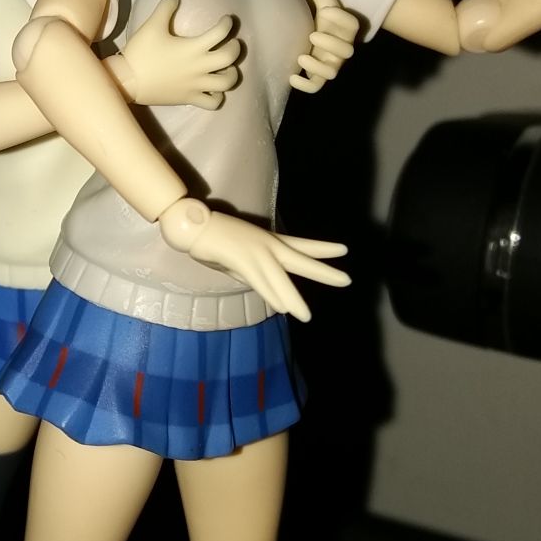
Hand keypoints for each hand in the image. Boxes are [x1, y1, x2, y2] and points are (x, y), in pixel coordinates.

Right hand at [114, 0, 239, 108]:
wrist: (128, 80)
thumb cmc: (141, 52)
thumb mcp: (152, 25)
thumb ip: (165, 8)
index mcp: (193, 48)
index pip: (220, 33)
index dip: (227, 24)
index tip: (225, 20)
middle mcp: (199, 67)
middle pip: (230, 57)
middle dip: (235, 47)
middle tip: (231, 43)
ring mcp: (196, 85)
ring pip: (227, 83)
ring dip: (232, 73)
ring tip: (226, 68)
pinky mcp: (190, 99)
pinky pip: (213, 102)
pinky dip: (218, 96)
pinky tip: (213, 89)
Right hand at [159, 198, 348, 322]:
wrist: (193, 224)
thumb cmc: (213, 239)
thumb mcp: (238, 258)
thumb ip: (253, 272)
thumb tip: (264, 289)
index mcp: (269, 242)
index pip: (302, 245)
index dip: (323, 249)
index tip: (343, 250)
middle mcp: (268, 245)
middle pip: (302, 260)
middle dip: (324, 272)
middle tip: (347, 280)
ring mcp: (256, 252)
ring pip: (279, 279)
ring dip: (292, 299)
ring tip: (305, 316)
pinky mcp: (241, 259)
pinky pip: (259, 282)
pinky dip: (270, 295)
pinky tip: (282, 308)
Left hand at [291, 0, 358, 92]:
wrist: (313, 31)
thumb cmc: (320, 16)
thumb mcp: (321, 1)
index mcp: (345, 28)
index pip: (352, 25)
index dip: (341, 18)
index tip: (326, 11)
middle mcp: (342, 47)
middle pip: (346, 51)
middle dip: (330, 44)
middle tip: (312, 35)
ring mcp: (331, 63)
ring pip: (331, 73)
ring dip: (317, 66)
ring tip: (301, 57)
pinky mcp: (318, 75)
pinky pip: (315, 86)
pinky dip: (305, 85)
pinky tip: (292, 77)